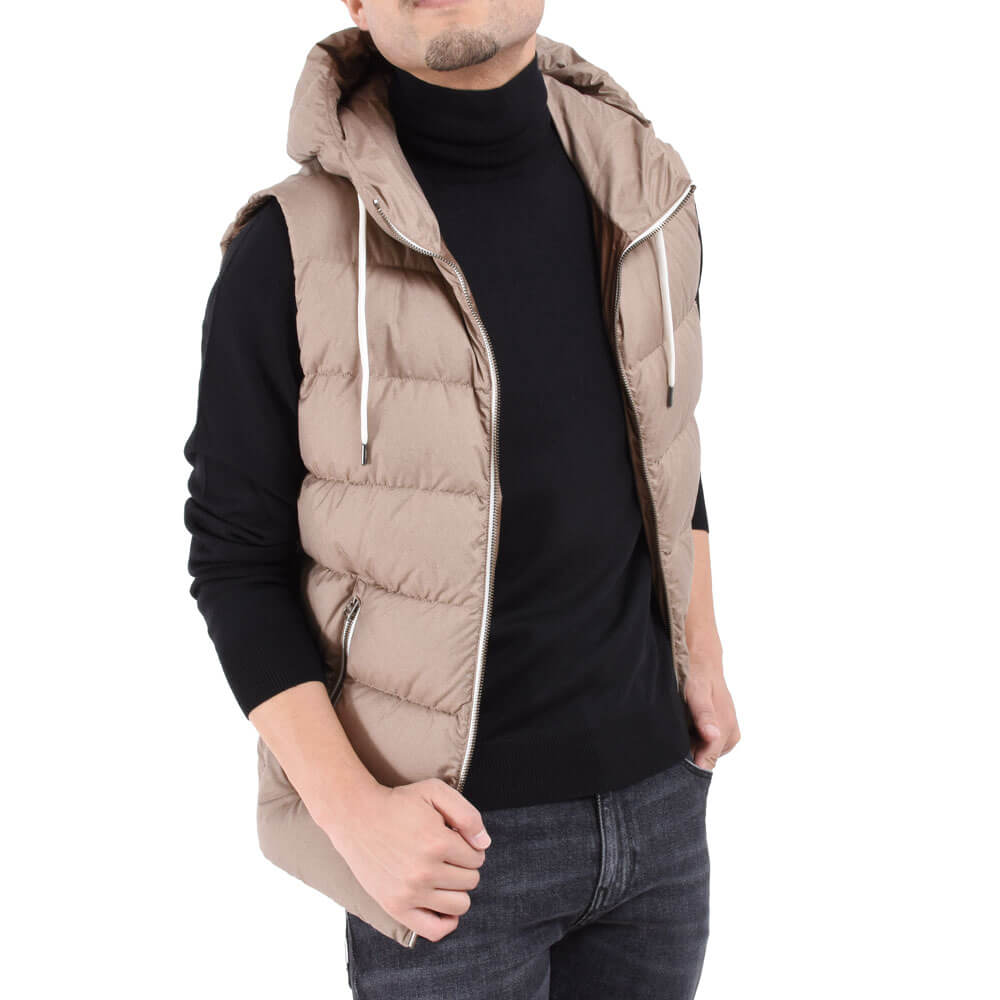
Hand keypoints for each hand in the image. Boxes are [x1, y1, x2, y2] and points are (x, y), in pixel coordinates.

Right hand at [326, 778, 490, 942]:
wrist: (356, 817)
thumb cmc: (398, 803)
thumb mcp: (435, 791)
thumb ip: (467, 815)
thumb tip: (484, 845)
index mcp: (437, 842)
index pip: (477, 857)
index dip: (469, 846)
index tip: (454, 838)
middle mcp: (424, 871)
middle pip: (471, 880)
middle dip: (464, 865)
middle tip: (446, 853)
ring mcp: (410, 893)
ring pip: (460, 904)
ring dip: (457, 888)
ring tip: (442, 873)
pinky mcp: (396, 907)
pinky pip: (435, 930)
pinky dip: (447, 921)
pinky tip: (442, 901)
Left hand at [684, 636, 739, 770]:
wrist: (703, 658)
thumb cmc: (698, 673)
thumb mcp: (696, 692)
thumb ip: (704, 715)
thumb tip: (713, 736)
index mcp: (725, 727)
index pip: (706, 761)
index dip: (688, 764)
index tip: (672, 761)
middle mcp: (730, 733)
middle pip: (707, 759)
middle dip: (690, 754)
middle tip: (673, 738)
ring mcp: (728, 732)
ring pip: (707, 753)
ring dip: (692, 746)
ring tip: (680, 728)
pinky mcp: (724, 729)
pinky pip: (708, 744)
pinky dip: (696, 739)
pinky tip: (686, 727)